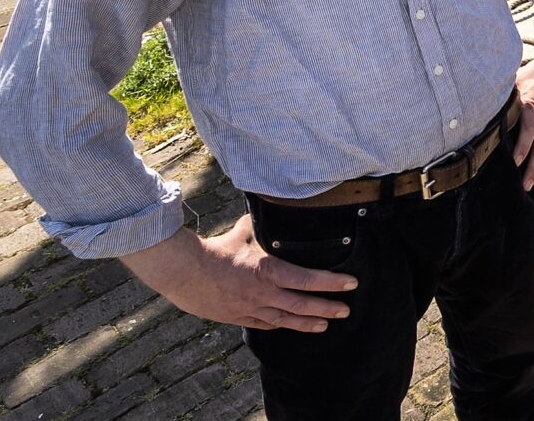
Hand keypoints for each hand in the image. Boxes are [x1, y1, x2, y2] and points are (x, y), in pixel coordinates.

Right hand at [118, 216, 354, 331]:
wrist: (182, 272)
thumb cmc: (215, 249)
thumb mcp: (244, 233)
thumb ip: (263, 226)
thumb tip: (275, 207)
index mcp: (267, 271)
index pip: (307, 279)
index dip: (331, 283)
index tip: (351, 284)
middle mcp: (262, 293)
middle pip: (301, 305)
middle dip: (327, 308)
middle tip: (346, 311)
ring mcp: (249, 309)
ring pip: (285, 320)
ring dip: (307, 323)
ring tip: (326, 325)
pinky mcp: (237, 317)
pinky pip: (263, 324)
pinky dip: (279, 325)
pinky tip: (289, 326)